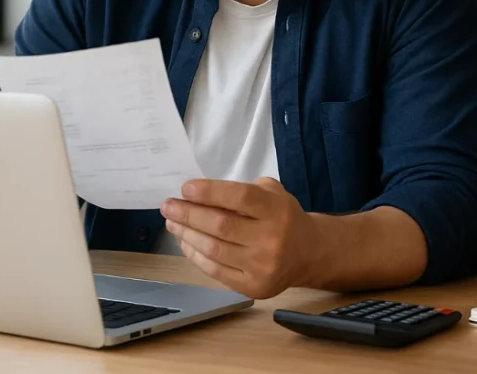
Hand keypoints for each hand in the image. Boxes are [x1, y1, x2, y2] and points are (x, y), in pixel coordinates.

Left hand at [160, 177, 318, 298]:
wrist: (308, 254)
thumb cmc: (284, 218)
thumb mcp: (274, 194)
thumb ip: (243, 191)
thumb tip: (200, 194)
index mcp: (277, 210)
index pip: (240, 198)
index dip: (210, 192)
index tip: (186, 188)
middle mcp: (271, 239)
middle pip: (221, 225)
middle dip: (189, 214)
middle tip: (168, 205)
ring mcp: (261, 266)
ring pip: (213, 249)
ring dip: (187, 234)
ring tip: (172, 222)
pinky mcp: (252, 287)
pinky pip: (215, 270)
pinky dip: (195, 255)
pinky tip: (185, 241)